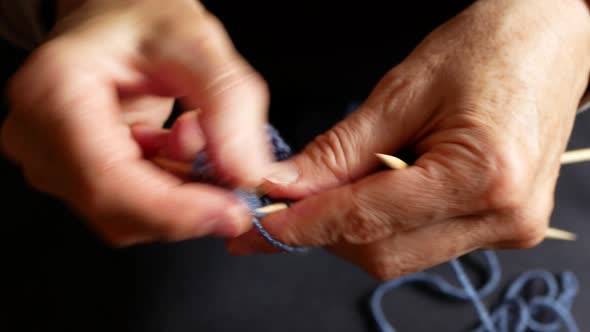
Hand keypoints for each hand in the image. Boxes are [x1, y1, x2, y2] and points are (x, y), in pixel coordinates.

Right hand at [1, 0, 271, 244]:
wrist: (121, 17)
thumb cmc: (143, 18)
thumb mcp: (198, 43)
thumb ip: (229, 104)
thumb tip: (247, 173)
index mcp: (53, 92)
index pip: (106, 179)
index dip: (174, 208)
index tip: (230, 211)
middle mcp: (40, 136)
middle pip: (117, 209)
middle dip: (187, 206)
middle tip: (235, 177)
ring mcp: (55, 161)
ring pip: (129, 217)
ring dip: (182, 195)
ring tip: (194, 134)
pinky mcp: (79, 175)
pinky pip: (133, 208)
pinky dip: (171, 190)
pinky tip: (176, 146)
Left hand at [227, 0, 589, 278]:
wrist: (550, 40)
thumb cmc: (487, 47)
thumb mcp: (402, 91)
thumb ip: (340, 150)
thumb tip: (287, 187)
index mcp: (482, 174)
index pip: (370, 219)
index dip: (306, 225)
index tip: (261, 225)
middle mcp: (502, 215)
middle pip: (382, 252)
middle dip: (323, 231)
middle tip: (284, 204)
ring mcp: (508, 227)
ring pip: (398, 254)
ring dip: (350, 229)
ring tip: (329, 189)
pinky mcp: (502, 227)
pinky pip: (422, 241)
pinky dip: (381, 224)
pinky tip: (368, 192)